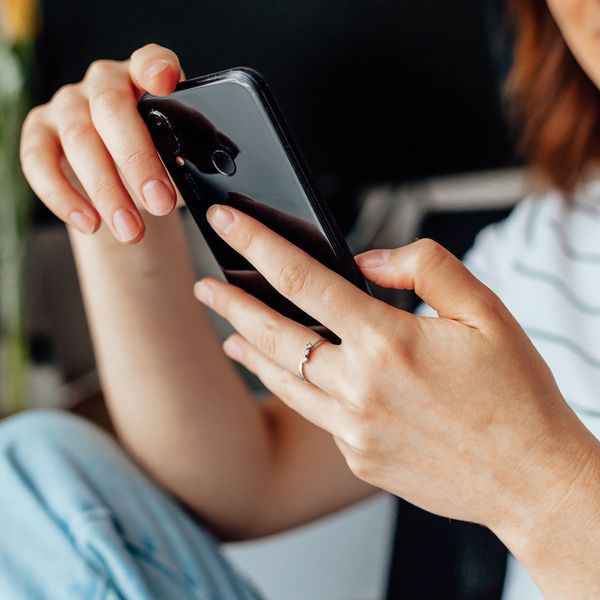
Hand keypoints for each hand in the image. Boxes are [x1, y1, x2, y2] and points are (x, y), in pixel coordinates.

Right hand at [20, 43, 183, 242]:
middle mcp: (102, 84)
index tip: (165, 83)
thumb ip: (188, 157)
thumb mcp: (179, 157)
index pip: (150, 61)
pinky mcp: (39, 132)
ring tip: (131, 231)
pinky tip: (90, 224)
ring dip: (106, 191)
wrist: (123, 179)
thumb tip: (197, 182)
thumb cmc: (158, 161)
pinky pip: (39, 162)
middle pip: (111, 110)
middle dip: (137, 162)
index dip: (156, 68)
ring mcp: (67, 105)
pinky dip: (63, 197)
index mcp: (144, 80)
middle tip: (160, 204)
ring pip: (79, 141)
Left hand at [193, 203, 599, 539]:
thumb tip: (370, 261)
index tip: (226, 222)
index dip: (256, 244)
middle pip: (272, 334)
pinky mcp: (357, 457)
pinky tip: (290, 377)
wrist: (532, 480)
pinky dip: (296, 388)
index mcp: (388, 342)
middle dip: (230, 303)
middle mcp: (360, 387)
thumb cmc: (515, 395)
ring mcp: (353, 429)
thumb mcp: (486, 312)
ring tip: (228, 333)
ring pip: (281, 380)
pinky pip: (315, 414)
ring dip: (249, 351)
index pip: (302, 279)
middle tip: (204, 286)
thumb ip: (425, 268)